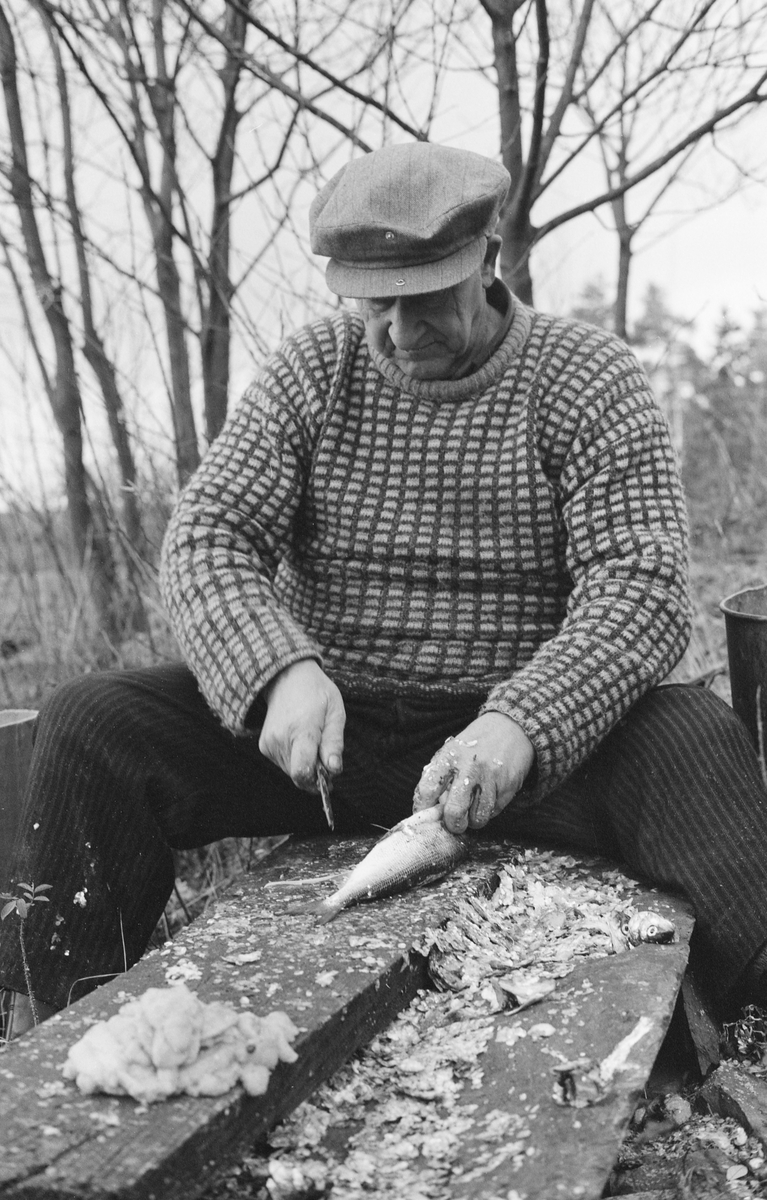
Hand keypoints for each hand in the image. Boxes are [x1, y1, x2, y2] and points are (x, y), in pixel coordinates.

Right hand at [259, 660, 344, 790]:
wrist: (287, 678)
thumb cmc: (317, 693)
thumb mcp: (335, 712)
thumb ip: (335, 742)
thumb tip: (334, 769)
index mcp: (301, 730)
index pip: (302, 772)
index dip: (318, 781)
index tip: (330, 776)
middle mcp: (280, 739)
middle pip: (299, 776)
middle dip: (316, 773)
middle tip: (326, 755)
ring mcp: (269, 743)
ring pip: (292, 772)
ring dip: (306, 765)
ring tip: (313, 742)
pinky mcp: (264, 746)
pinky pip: (284, 764)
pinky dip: (296, 759)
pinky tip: (300, 740)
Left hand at [413, 712, 534, 833]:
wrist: (511, 728)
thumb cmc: (476, 743)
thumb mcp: (452, 750)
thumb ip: (441, 777)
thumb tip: (434, 809)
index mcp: (449, 757)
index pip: (427, 789)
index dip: (422, 807)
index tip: (425, 814)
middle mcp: (469, 768)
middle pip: (454, 811)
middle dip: (453, 824)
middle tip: (453, 822)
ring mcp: (490, 778)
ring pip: (477, 818)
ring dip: (473, 820)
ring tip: (472, 809)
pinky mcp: (508, 787)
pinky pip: (494, 812)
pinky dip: (488, 811)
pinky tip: (487, 798)